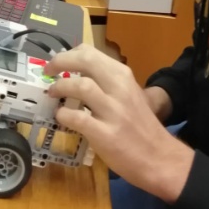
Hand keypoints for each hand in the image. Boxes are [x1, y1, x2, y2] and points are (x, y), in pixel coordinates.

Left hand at [47, 45, 193, 202]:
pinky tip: (61, 116)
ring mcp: (113, 111)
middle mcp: (119, 87)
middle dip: (60, 62)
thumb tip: (77, 77)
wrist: (160, 157)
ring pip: (81, 86)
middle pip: (85, 60)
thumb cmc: (142, 126)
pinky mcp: (106, 134)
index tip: (58, 64)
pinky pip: (77, 118)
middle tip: (48, 72)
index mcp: (123, 75)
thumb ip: (108, 84)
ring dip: (60, 87)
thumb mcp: (130, 95)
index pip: (91, 52)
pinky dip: (63, 115)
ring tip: (52, 94)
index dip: (69, 54)